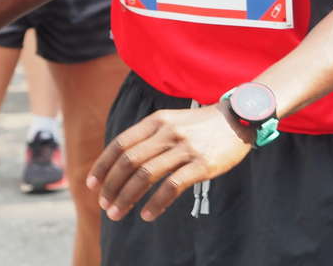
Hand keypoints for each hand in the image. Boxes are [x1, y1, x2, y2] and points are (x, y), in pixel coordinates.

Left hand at [87, 101, 253, 221]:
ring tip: (116, 214)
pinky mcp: (202, 164)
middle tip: (103, 205)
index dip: (102, 165)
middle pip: (129, 162)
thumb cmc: (201, 126)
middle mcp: (169, 132)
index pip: (121, 143)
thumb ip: (149, 137)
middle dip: (111, 186)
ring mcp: (186, 148)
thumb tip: (120, 163)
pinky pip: (172, 186)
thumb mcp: (172, 121)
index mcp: (158, 120)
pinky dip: (155, 203)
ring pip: (146, 175)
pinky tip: (147, 214)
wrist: (240, 118)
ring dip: (126, 198)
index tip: (92, 184)